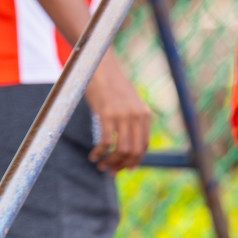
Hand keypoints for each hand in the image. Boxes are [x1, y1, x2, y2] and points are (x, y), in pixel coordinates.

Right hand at [83, 54, 150, 171]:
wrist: (99, 65)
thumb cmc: (110, 83)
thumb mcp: (128, 100)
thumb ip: (132, 117)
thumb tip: (129, 138)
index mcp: (144, 114)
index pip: (143, 145)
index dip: (136, 160)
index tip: (126, 169)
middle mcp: (136, 116)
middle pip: (134, 151)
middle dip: (123, 165)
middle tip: (111, 171)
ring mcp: (122, 115)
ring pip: (121, 149)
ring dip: (111, 162)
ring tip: (101, 166)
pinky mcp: (107, 114)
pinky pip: (105, 141)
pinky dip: (99, 153)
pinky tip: (93, 156)